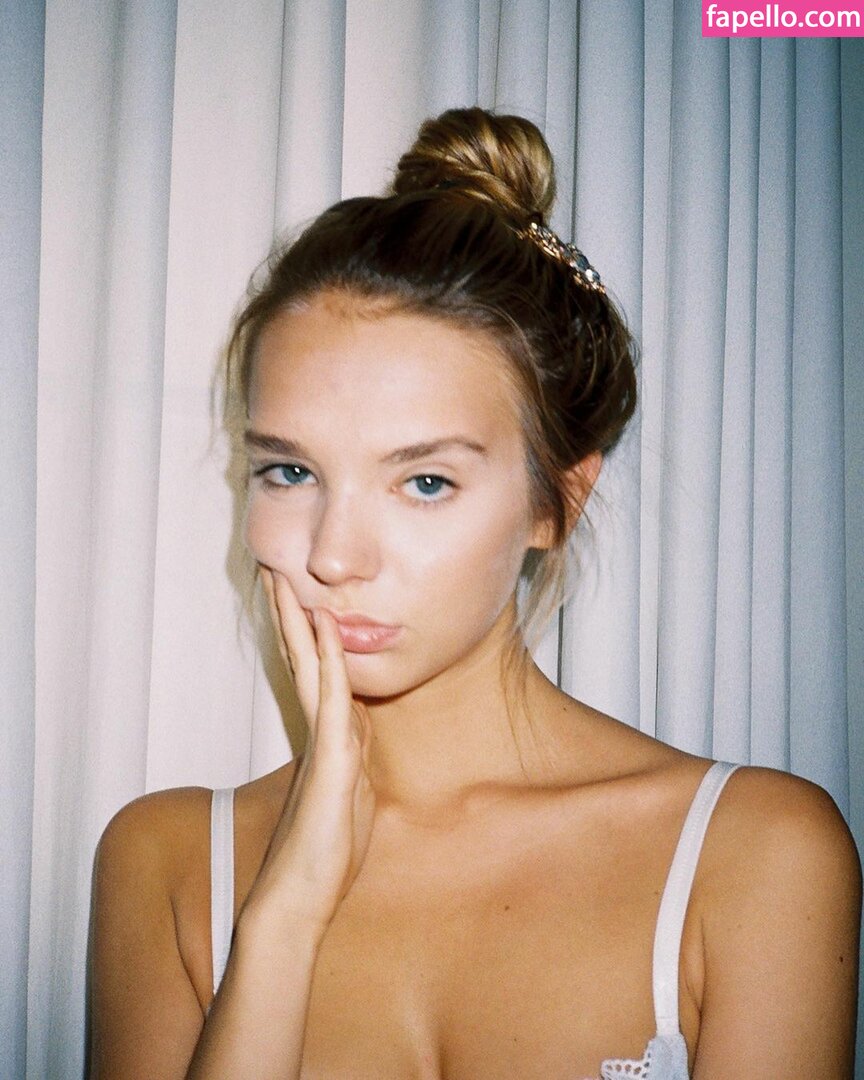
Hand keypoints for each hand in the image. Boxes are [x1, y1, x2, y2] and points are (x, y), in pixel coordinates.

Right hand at [249, 568, 375, 933]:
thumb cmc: (325, 857)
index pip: (315, 675)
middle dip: (291, 617)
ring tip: (286, 582)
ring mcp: (323, 745)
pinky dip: (330, 661)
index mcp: (328, 740)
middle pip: (303, 662)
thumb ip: (352, 760)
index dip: (307, 636)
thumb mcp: (351, 797)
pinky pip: (332, 700)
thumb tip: (357, 733)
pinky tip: (326, 628)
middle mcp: (320, 734)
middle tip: (274, 572)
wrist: (295, 902)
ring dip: (301, 624)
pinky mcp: (331, 764)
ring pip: (311, 670)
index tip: (300, 599)